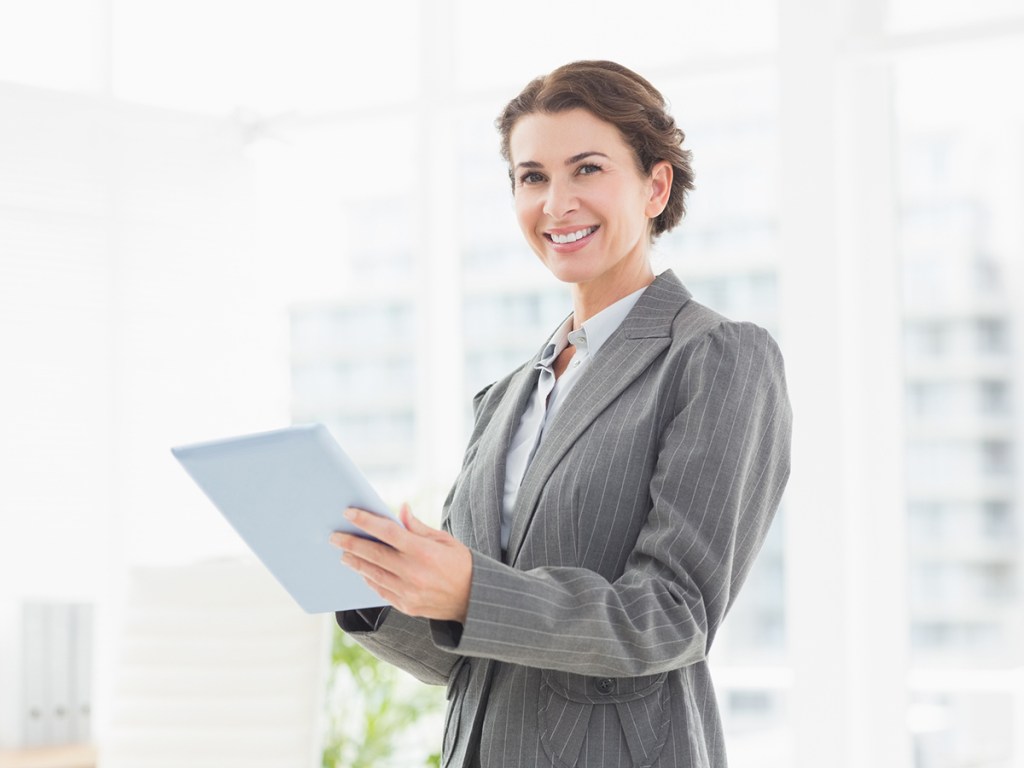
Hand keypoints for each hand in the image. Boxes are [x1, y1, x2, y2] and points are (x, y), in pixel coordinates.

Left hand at [329, 504, 471, 623]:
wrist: (474, 601)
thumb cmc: (461, 565)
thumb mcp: (445, 540)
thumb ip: (418, 527)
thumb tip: (400, 509)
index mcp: (424, 552)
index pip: (388, 532)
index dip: (366, 521)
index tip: (349, 513)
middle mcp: (414, 572)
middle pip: (374, 554)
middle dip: (350, 543)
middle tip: (334, 536)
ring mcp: (408, 592)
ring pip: (373, 574)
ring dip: (355, 562)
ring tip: (343, 553)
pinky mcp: (406, 606)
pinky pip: (381, 591)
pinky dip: (369, 579)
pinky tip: (362, 571)